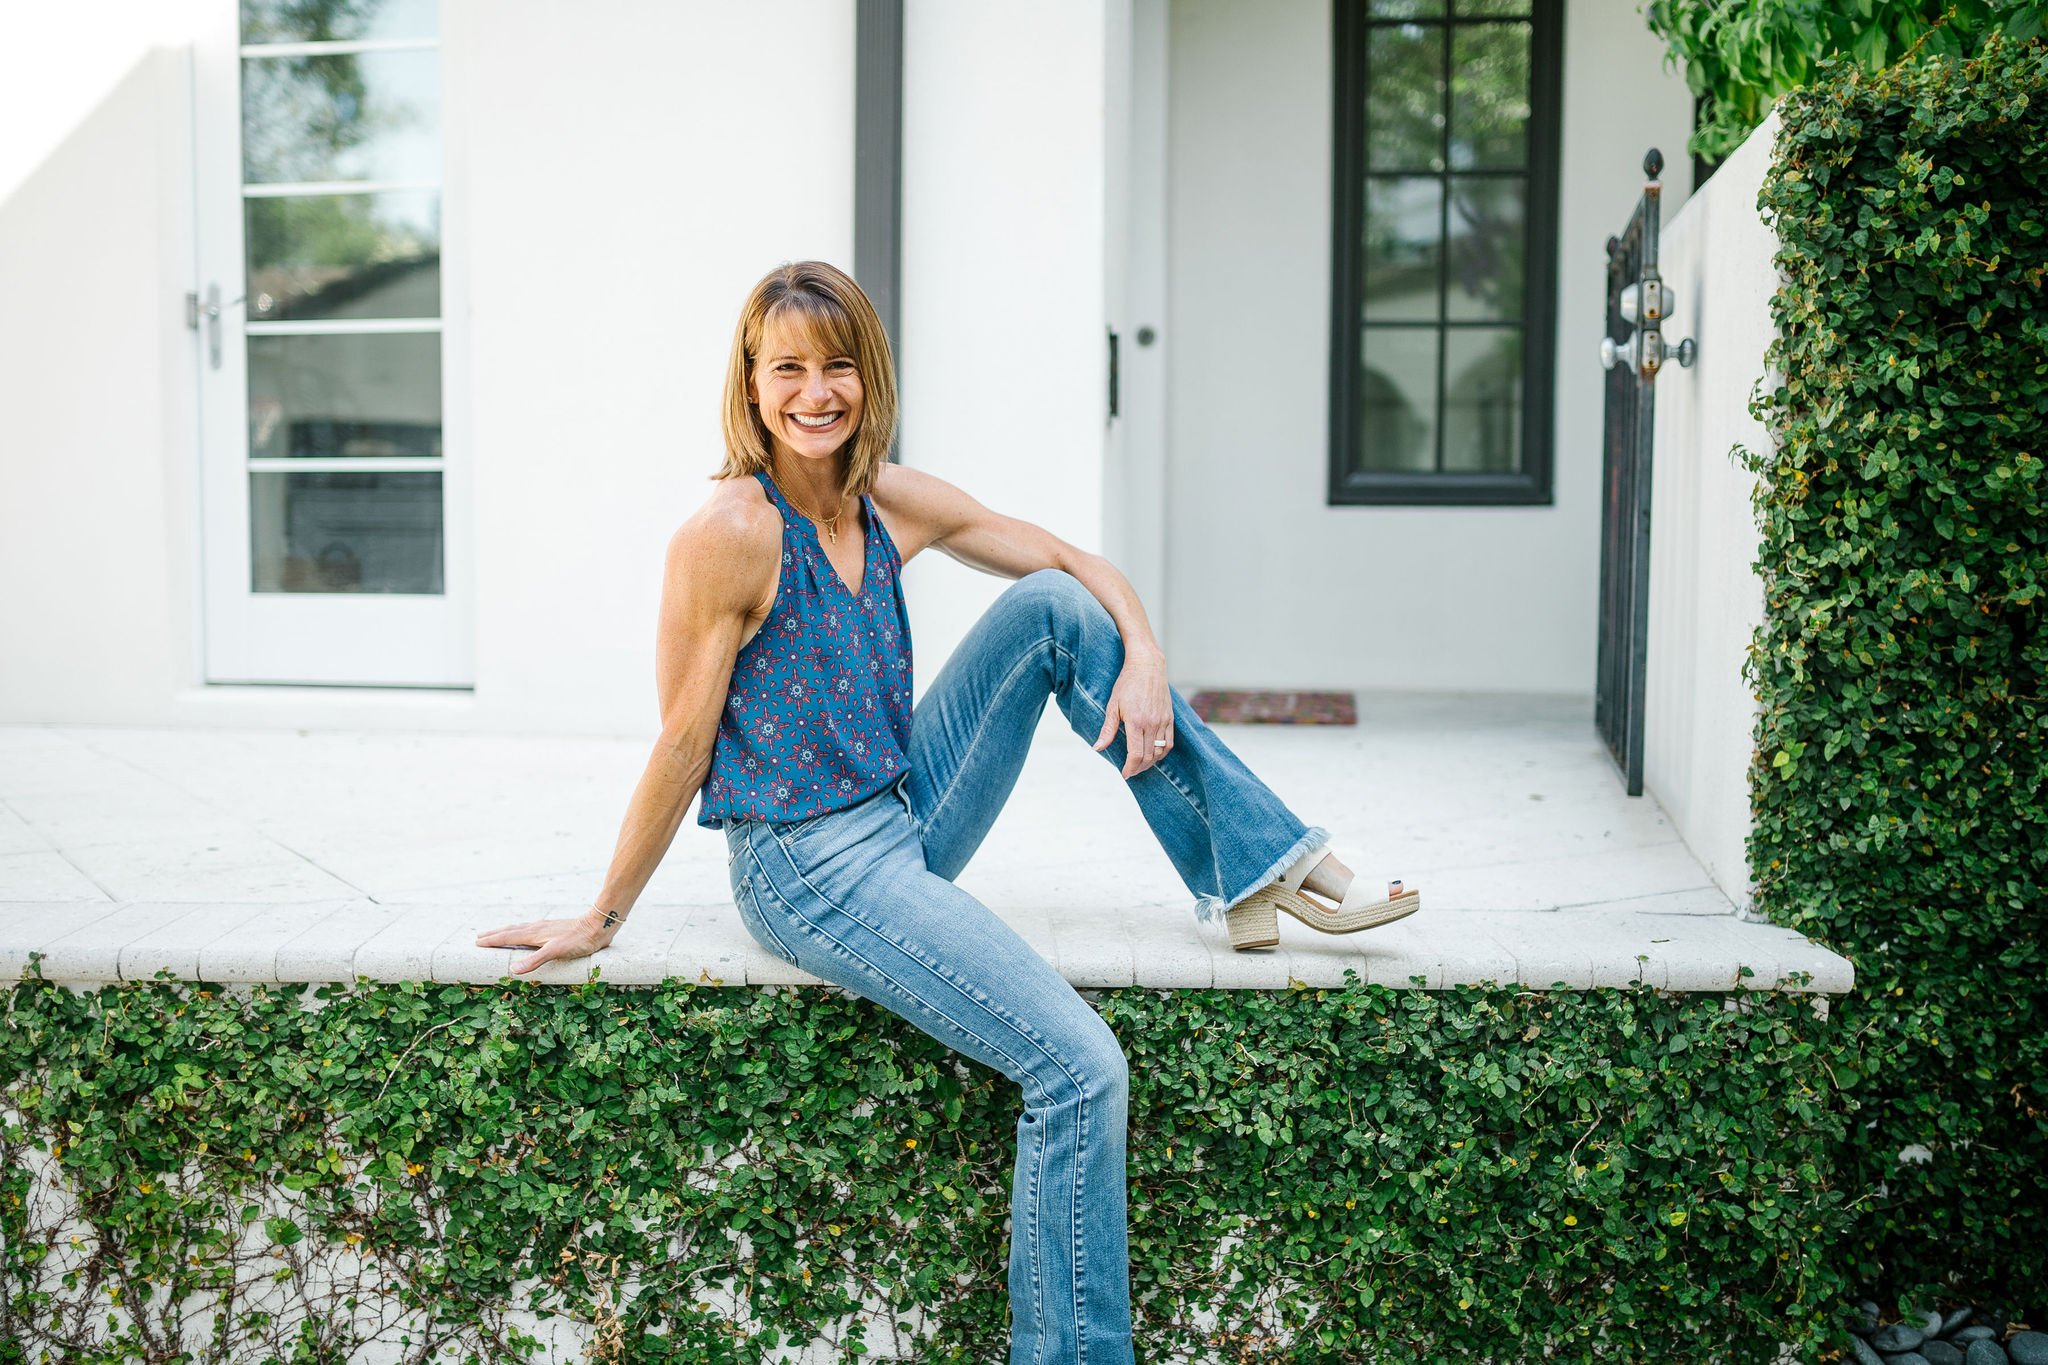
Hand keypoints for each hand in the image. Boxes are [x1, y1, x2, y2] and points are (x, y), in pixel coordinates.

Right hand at [474, 912, 617, 975]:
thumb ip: (535, 960)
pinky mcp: (554, 930)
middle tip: (480, 937)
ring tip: (498, 934)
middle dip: (495, 934)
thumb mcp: (556, 951)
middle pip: (511, 930)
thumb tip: (513, 970)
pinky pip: (531, 930)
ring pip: (521, 929)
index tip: (477, 942)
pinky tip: (528, 935)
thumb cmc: (579, 940)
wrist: (599, 926)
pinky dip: (521, 932)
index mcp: (534, 933)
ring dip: (507, 932)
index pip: (507, 936)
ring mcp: (546, 928)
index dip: (492, 940)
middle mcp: (537, 928)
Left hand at [1092, 648, 1174, 777]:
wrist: (1147, 666)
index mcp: (1136, 722)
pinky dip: (1162, 753)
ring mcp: (1163, 721)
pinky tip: (1154, 754)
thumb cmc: (1127, 684)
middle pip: (1148, 757)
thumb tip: (1097, 748)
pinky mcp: (1170, 718)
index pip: (1136, 755)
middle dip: (1139, 768)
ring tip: (1140, 765)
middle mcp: (1152, 723)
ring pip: (1160, 752)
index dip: (1130, 768)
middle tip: (1130, 771)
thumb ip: (1107, 729)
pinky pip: (1169, 742)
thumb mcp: (1112, 706)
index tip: (1124, 773)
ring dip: (1151, 763)